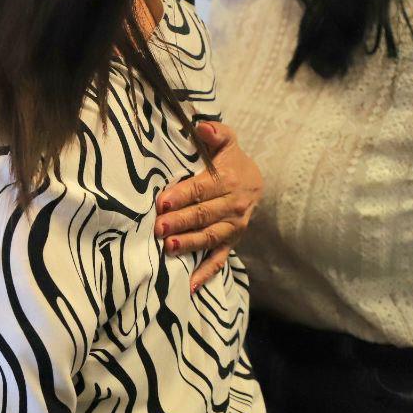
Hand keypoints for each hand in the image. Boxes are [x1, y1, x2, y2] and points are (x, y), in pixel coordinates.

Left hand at [154, 121, 262, 291]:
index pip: (204, 189)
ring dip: (190, 244)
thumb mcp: (226, 141)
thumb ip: (216, 133)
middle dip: (181, 221)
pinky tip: (189, 285)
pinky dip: (205, 273)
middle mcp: (235, 206)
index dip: (183, 195)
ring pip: (211, 237)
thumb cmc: (229, 159)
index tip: (162, 201)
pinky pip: (219, 259)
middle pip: (205, 215)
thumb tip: (202, 126)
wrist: (254, 180)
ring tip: (169, 248)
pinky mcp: (231, 242)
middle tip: (158, 227)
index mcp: (230, 180)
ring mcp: (233, 227)